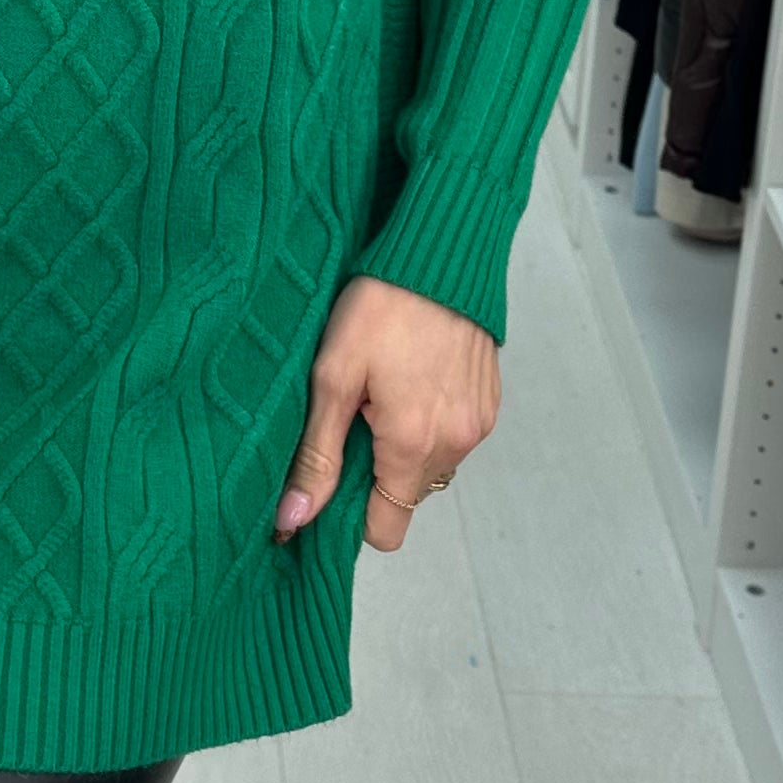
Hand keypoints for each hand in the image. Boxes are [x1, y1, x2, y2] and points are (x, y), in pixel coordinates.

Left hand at [272, 278, 500, 554]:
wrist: (442, 253)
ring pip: (430, 469)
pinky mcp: (490, 403)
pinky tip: (411, 381)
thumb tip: (292, 520)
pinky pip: (453, 438)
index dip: (352, 514)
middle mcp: (455, 444)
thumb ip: (316, 456)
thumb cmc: (381, 306)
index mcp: (412, 445)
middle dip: (376, 475)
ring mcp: (479, 425)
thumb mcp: (333, 377)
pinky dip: (429, 425)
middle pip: (407, 498)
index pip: (386, 529)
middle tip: (353, 418)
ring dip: (403, 448)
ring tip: (383, 393)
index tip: (332, 476)